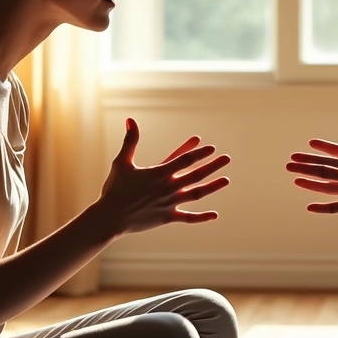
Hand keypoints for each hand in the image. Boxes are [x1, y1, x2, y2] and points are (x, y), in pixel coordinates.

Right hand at [94, 119, 230, 235]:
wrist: (110, 218)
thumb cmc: (114, 189)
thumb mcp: (122, 162)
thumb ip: (130, 141)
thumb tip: (130, 120)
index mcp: (159, 173)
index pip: (184, 160)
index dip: (198, 153)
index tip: (211, 148)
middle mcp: (168, 187)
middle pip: (195, 175)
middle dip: (212, 166)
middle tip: (227, 159)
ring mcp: (169, 203)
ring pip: (196, 194)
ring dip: (212, 186)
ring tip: (227, 180)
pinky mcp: (167, 217)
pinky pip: (188, 217)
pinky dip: (202, 217)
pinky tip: (215, 215)